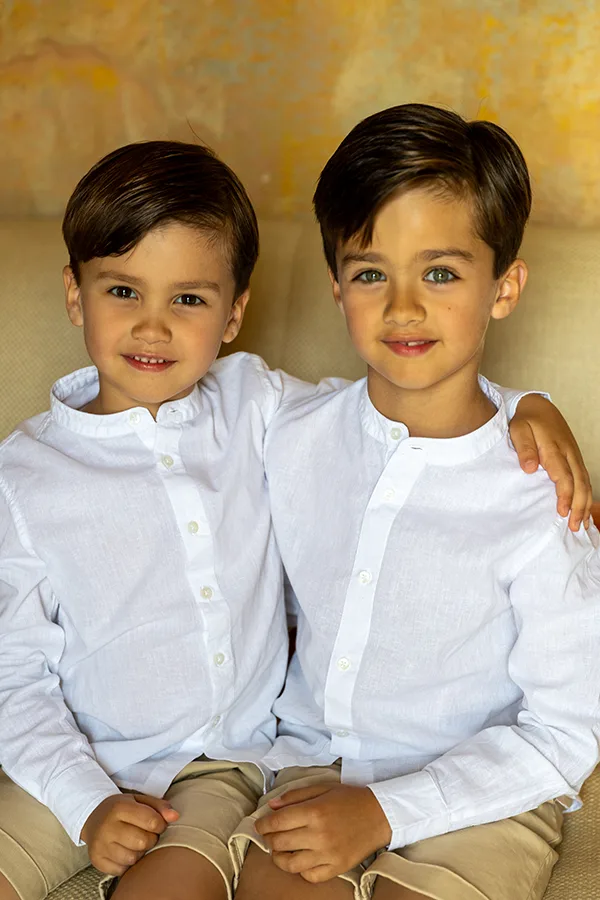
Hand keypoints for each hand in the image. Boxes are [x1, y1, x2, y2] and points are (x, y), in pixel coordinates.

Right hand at [81, 793, 179, 874]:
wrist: (93, 816)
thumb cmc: (122, 808)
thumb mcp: (139, 800)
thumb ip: (159, 806)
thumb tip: (175, 816)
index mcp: (119, 807)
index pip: (152, 821)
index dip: (161, 824)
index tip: (157, 823)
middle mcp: (107, 827)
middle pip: (143, 842)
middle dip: (150, 839)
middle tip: (145, 833)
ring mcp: (100, 845)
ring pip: (133, 858)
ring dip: (139, 852)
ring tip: (134, 842)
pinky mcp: (97, 860)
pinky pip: (121, 870)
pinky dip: (127, 863)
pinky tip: (124, 850)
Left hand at [255, 783, 391, 882]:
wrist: (380, 815)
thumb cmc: (350, 799)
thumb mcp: (323, 788)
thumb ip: (295, 795)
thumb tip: (271, 806)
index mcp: (314, 812)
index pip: (277, 822)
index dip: (263, 824)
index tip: (260, 825)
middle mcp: (319, 835)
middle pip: (280, 842)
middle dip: (268, 839)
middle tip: (268, 835)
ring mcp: (328, 854)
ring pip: (290, 864)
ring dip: (279, 857)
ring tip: (279, 850)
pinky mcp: (337, 868)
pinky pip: (310, 876)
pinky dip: (300, 870)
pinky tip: (301, 860)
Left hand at [509, 394, 592, 531]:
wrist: (537, 406)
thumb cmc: (525, 420)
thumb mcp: (518, 430)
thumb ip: (524, 448)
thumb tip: (530, 468)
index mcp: (555, 448)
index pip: (564, 476)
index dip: (565, 495)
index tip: (561, 511)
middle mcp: (569, 453)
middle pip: (579, 483)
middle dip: (579, 506)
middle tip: (574, 526)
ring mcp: (574, 455)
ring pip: (585, 482)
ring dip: (585, 503)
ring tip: (581, 524)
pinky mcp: (575, 457)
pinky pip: (584, 478)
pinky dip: (586, 495)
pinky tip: (584, 510)